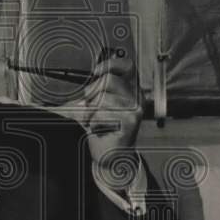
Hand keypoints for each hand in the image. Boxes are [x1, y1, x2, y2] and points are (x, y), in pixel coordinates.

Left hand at [77, 48, 142, 175]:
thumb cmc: (105, 130)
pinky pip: (102, 114)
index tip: (95, 71)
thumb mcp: (96, 106)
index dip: (110, 64)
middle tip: (87, 106)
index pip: (127, 66)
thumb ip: (93, 92)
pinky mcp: (130, 122)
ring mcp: (135, 110)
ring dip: (91, 112)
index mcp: (131, 89)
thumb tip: (83, 82)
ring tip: (94, 122)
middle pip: (108, 80)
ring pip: (102, 99)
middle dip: (91, 93)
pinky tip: (99, 129)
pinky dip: (94, 122)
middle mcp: (136, 98)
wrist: (111, 155)